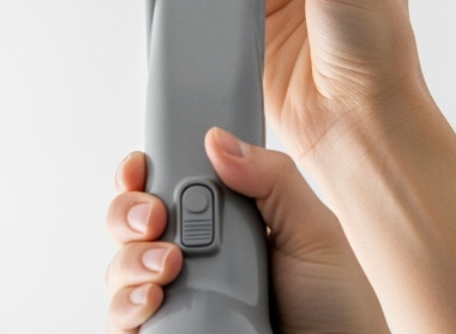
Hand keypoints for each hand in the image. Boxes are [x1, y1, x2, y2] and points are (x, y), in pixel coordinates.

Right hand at [103, 129, 388, 333]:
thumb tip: (218, 140)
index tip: (140, 169)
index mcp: (226, 220)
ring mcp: (180, 300)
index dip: (143, 172)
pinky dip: (124, 308)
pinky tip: (150, 303)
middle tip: (155, 219)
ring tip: (168, 268)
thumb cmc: (334, 308)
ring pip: (120, 271)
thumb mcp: (313, 230)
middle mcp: (194, 257)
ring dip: (130, 261)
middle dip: (129, 212)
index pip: (167, 183)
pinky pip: (123, 321)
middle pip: (131, 222)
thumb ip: (271, 178)